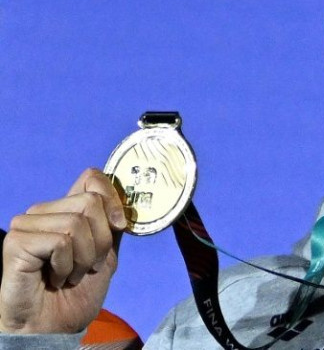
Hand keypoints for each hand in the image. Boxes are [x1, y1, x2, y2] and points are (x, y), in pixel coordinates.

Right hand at [0, 169, 126, 332]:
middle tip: (89, 264)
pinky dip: (66, 265)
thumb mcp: (108, 254)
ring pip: (76, 223)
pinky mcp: (16, 241)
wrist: (55, 326)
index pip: (92, 178)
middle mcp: (45, 211)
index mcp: (67, 209)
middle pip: (90, 202)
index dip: (113, 198)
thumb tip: (128, 205)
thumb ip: (114, 226)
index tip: (119, 226)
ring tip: (71, 274)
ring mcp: (27, 224)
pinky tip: (56, 277)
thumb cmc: (78, 292)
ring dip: (84, 258)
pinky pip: (60, 242)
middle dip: (101, 241)